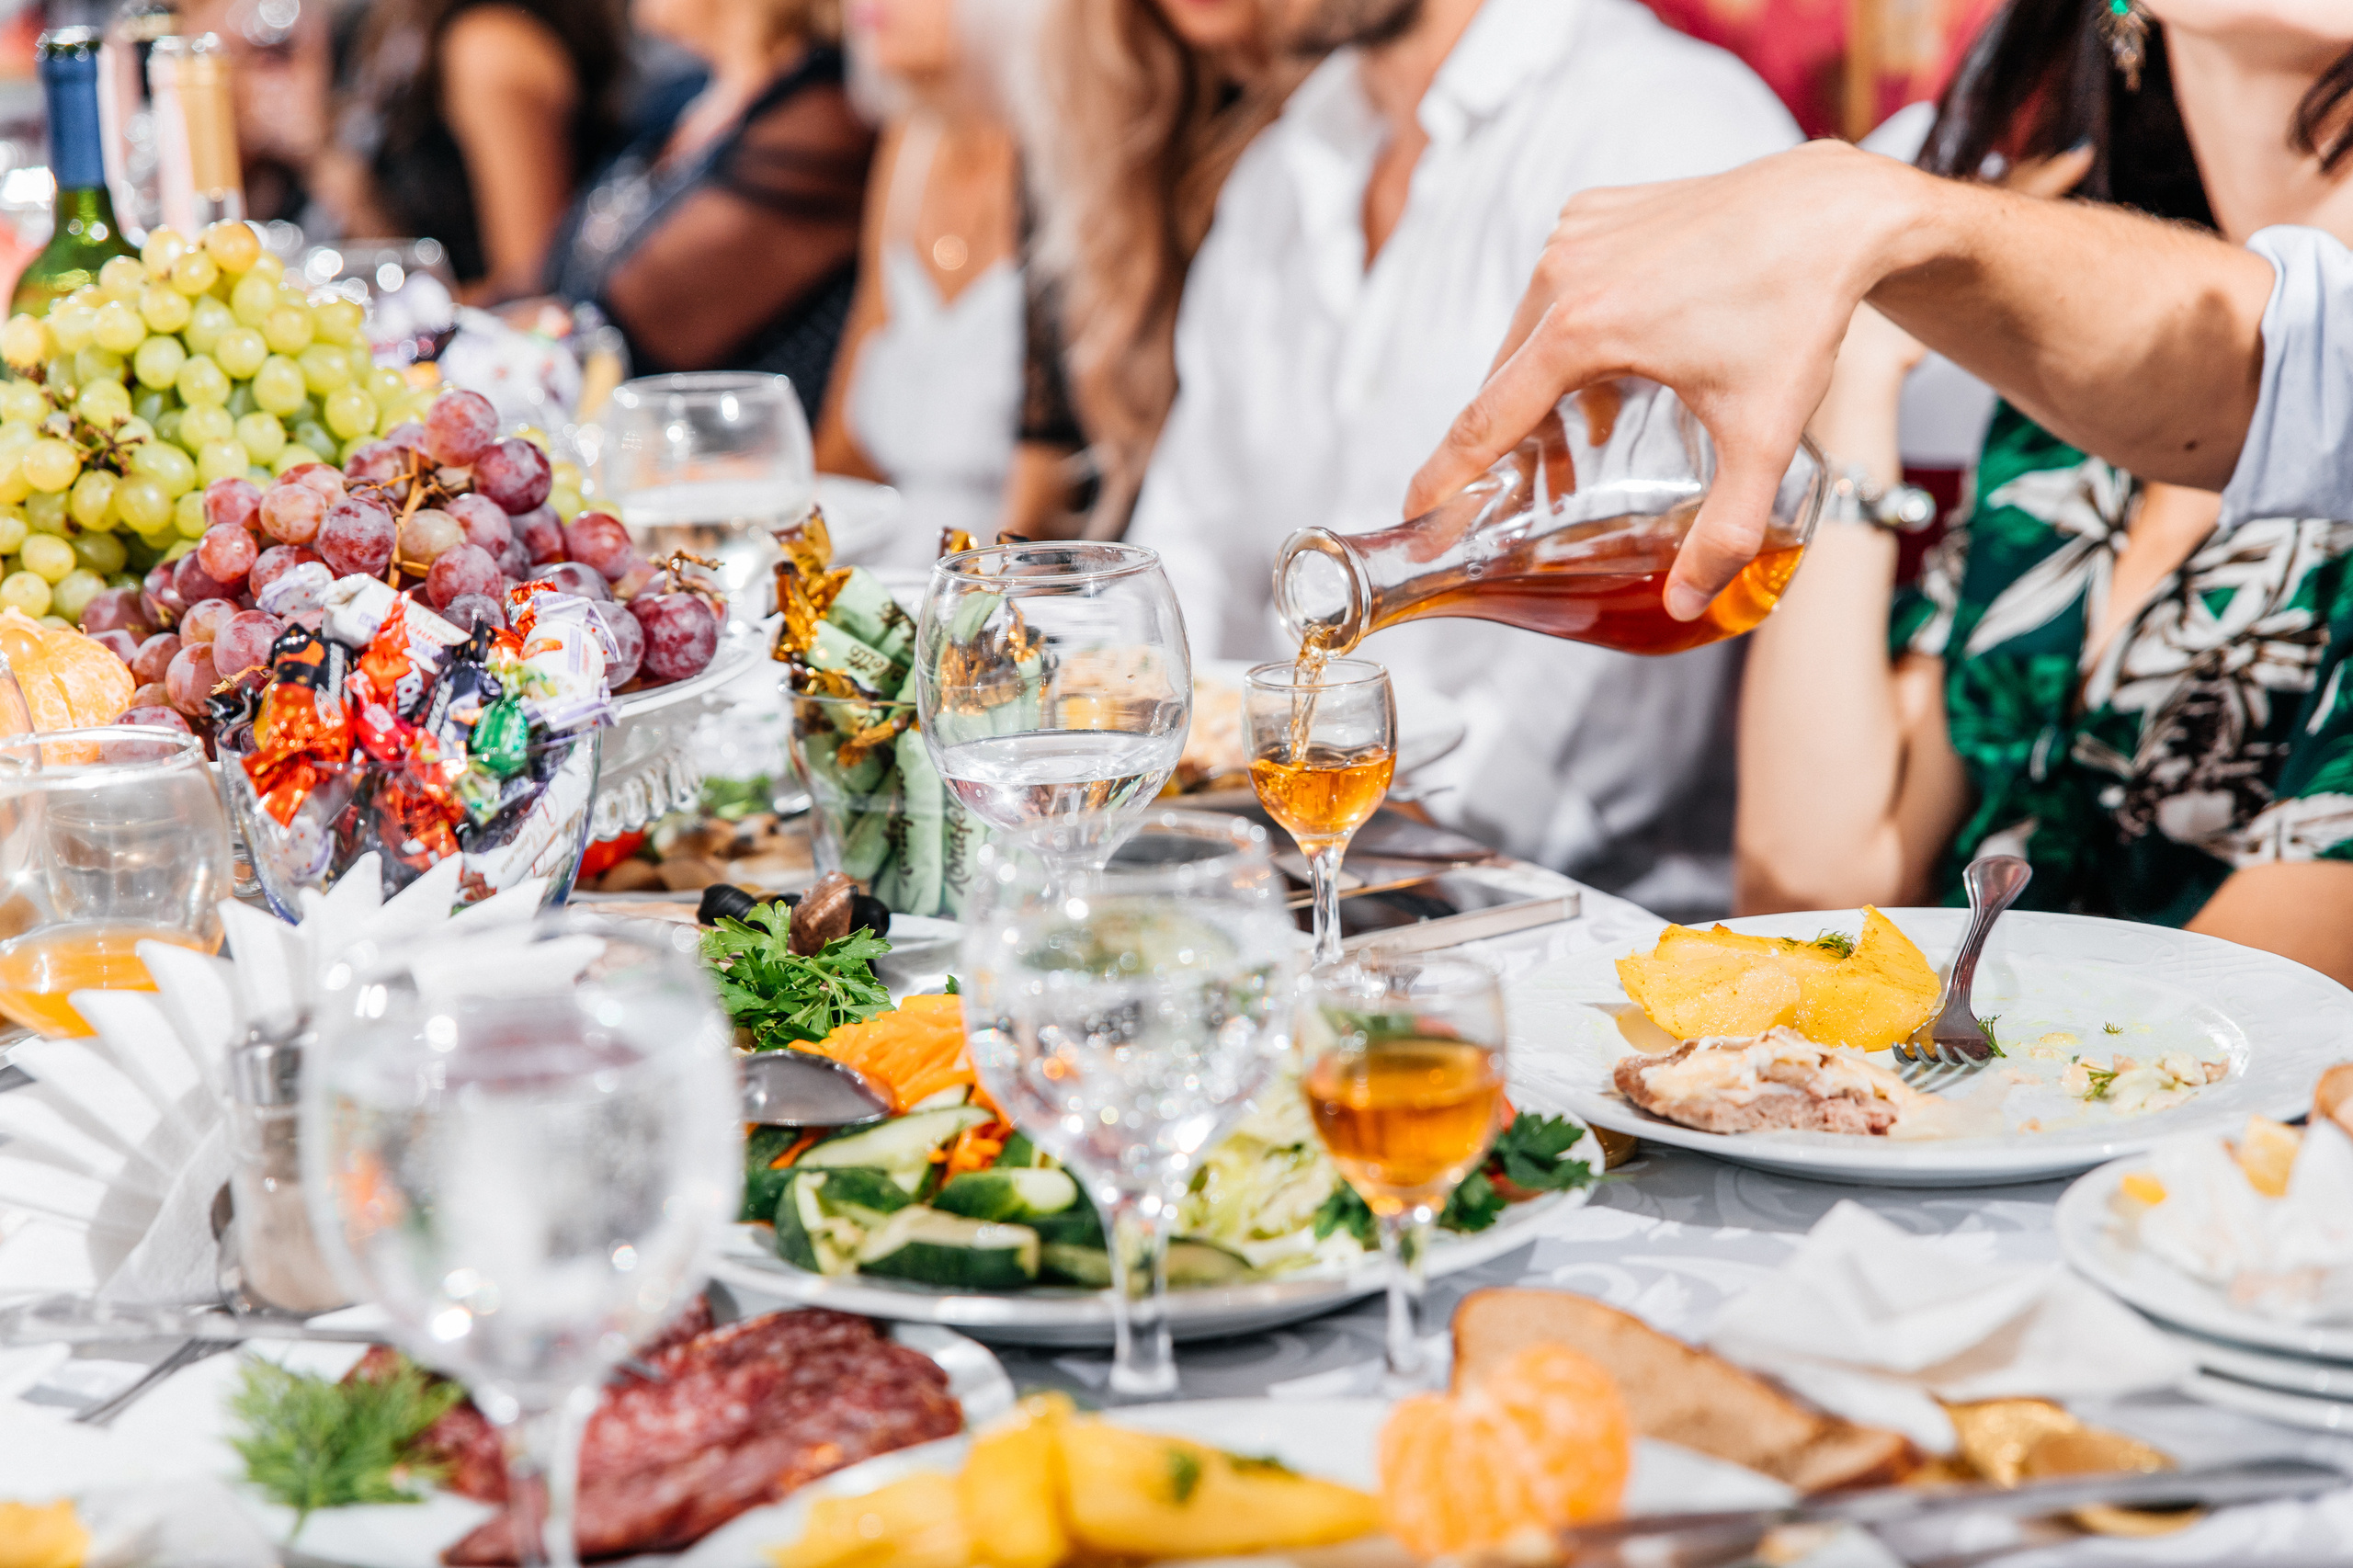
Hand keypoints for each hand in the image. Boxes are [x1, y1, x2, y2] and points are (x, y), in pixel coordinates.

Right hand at [1405, 142, 1921, 618]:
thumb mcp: (1763, 436)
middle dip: (1514, 443)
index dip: (1444, 475)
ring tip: (1590, 434)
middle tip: (1539, 492)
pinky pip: (1560, 287)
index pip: (1485, 419)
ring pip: (1531, 335)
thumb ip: (1725, 531)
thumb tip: (1684, 605)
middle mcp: (1564, 273)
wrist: (1836, 211)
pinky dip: (1572, 331)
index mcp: (1582, 331)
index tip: (1413, 513)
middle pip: (1507, 382)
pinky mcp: (1596, 210)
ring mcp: (1577, 234)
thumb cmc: (1801, 312)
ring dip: (1547, 387)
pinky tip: (1621, 362)